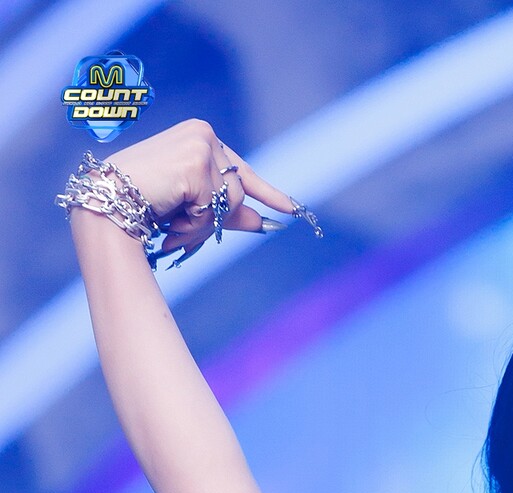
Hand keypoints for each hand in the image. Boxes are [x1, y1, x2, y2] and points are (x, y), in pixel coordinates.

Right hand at [101, 118, 298, 262]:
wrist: (108, 200)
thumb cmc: (144, 202)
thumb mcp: (192, 207)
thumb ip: (228, 212)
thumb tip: (262, 221)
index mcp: (201, 137)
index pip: (241, 171)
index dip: (268, 193)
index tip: (293, 210)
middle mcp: (203, 134)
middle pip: (237, 193)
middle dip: (214, 220)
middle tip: (181, 226)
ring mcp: (200, 145)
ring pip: (229, 202)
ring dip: (203, 223)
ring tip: (173, 220)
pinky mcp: (195, 162)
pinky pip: (214, 207)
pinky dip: (195, 221)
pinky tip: (171, 214)